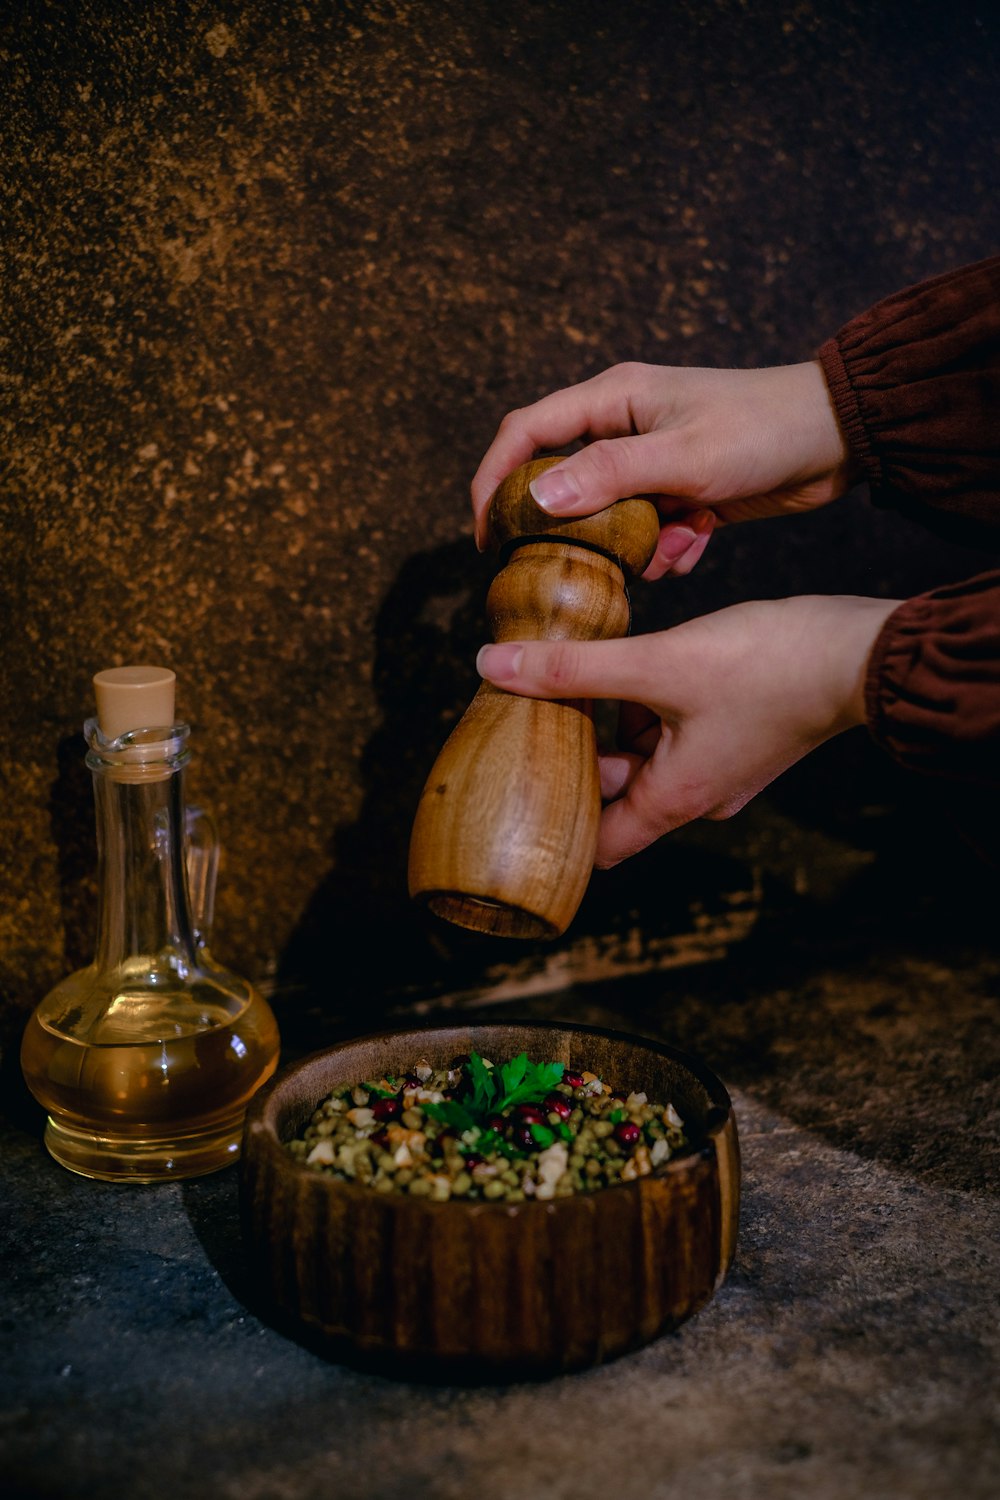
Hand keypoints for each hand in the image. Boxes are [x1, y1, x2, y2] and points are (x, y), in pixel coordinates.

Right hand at [471, 362, 854, 578]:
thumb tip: (537, 498)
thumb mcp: (684, 455)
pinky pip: (652, 530)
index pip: (527, 432)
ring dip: (626, 546)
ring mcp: (654, 460)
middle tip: (556, 567)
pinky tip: (692, 550)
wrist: (839, 438)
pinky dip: (666, 549)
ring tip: (658, 556)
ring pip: (610, 515)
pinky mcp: (683, 491)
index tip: (484, 534)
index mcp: (614, 397)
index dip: (494, 478)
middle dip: (563, 527)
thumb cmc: (763, 429)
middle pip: (563, 480)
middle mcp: (626, 426)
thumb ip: (610, 475)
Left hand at [476, 595, 898, 865]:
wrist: (859, 651)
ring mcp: (721, 767)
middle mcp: (698, 795)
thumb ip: (572, 668)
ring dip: (613, 720)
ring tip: (576, 672)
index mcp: (674, 799)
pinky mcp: (737, 734)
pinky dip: (648, 703)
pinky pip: (674, 730)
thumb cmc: (769, 667)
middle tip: (535, 706)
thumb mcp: (656, 664)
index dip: (556, 825)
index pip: (600, 846)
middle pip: (616, 790)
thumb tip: (492, 667)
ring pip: (645, 753)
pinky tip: (631, 660)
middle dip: (578, 751)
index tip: (518, 791)